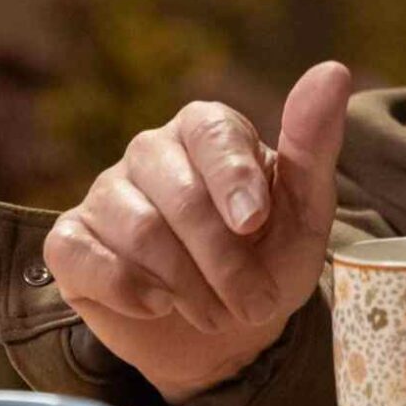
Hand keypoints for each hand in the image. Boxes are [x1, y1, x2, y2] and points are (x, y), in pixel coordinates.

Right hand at [44, 61, 351, 402]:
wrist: (228, 333)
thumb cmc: (269, 260)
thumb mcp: (306, 212)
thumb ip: (314, 144)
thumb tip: (332, 71)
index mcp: (206, 130)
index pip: (210, 133)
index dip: (232, 179)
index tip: (254, 224)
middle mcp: (151, 151)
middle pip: (178, 194)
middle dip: (222, 260)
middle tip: (252, 304)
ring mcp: (106, 193)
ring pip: (136, 229)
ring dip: (186, 286)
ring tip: (215, 312)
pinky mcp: (72, 240)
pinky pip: (81, 253)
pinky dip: (125, 288)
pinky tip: (158, 306)